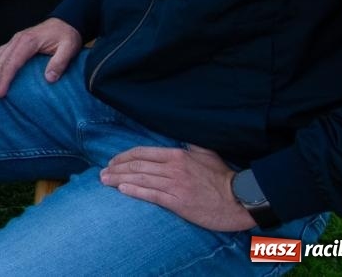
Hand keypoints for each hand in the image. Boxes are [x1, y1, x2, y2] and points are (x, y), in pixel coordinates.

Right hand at [0, 17, 80, 98]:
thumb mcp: (69, 48)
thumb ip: (59, 62)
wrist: (66, 21)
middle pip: (1, 61)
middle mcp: (17, 40)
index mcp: (28, 42)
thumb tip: (49, 79)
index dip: (4, 79)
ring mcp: (14, 41)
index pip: (12, 63)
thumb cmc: (67, 36)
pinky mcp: (14, 43)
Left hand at [99, 145, 254, 231]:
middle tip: (102, 173)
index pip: (142, 153)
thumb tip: (181, 138)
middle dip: (116, 168)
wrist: (240, 200)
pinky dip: (134, 191)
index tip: (113, 161)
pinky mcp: (178, 202)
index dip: (124, 156)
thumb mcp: (206, 154)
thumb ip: (190, 146)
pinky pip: (151, 195)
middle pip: (136, 165)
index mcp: (177, 155)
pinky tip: (122, 189)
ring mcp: (174, 185)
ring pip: (140, 179)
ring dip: (119, 179)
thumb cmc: (223, 177)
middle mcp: (173, 168)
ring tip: (105, 181)